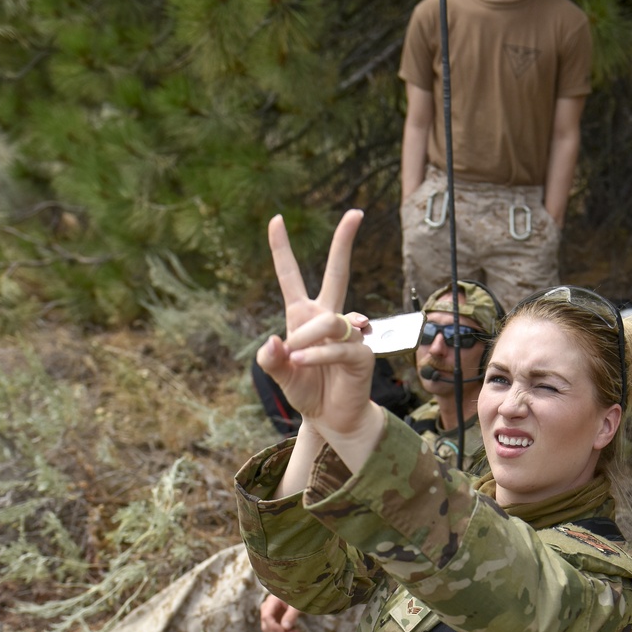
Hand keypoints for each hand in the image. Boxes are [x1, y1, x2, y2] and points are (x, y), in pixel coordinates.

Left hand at [256, 212, 374, 436]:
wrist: (331, 418)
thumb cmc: (307, 390)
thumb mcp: (280, 375)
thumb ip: (270, 360)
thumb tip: (276, 341)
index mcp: (303, 316)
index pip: (290, 276)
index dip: (281, 248)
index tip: (275, 219)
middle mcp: (328, 319)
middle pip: (338, 273)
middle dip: (344, 242)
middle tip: (355, 213)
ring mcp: (348, 334)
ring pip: (329, 322)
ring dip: (308, 339)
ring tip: (296, 358)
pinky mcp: (361, 354)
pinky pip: (339, 346)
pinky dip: (318, 354)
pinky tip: (303, 361)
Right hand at [260, 594, 300, 631]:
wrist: (299, 593)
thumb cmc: (298, 596)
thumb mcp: (297, 604)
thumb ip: (291, 614)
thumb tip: (285, 628)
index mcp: (271, 601)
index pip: (266, 617)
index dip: (274, 627)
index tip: (286, 631)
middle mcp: (266, 609)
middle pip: (266, 626)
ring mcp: (268, 615)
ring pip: (268, 631)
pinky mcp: (273, 620)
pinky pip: (273, 631)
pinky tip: (293, 631)